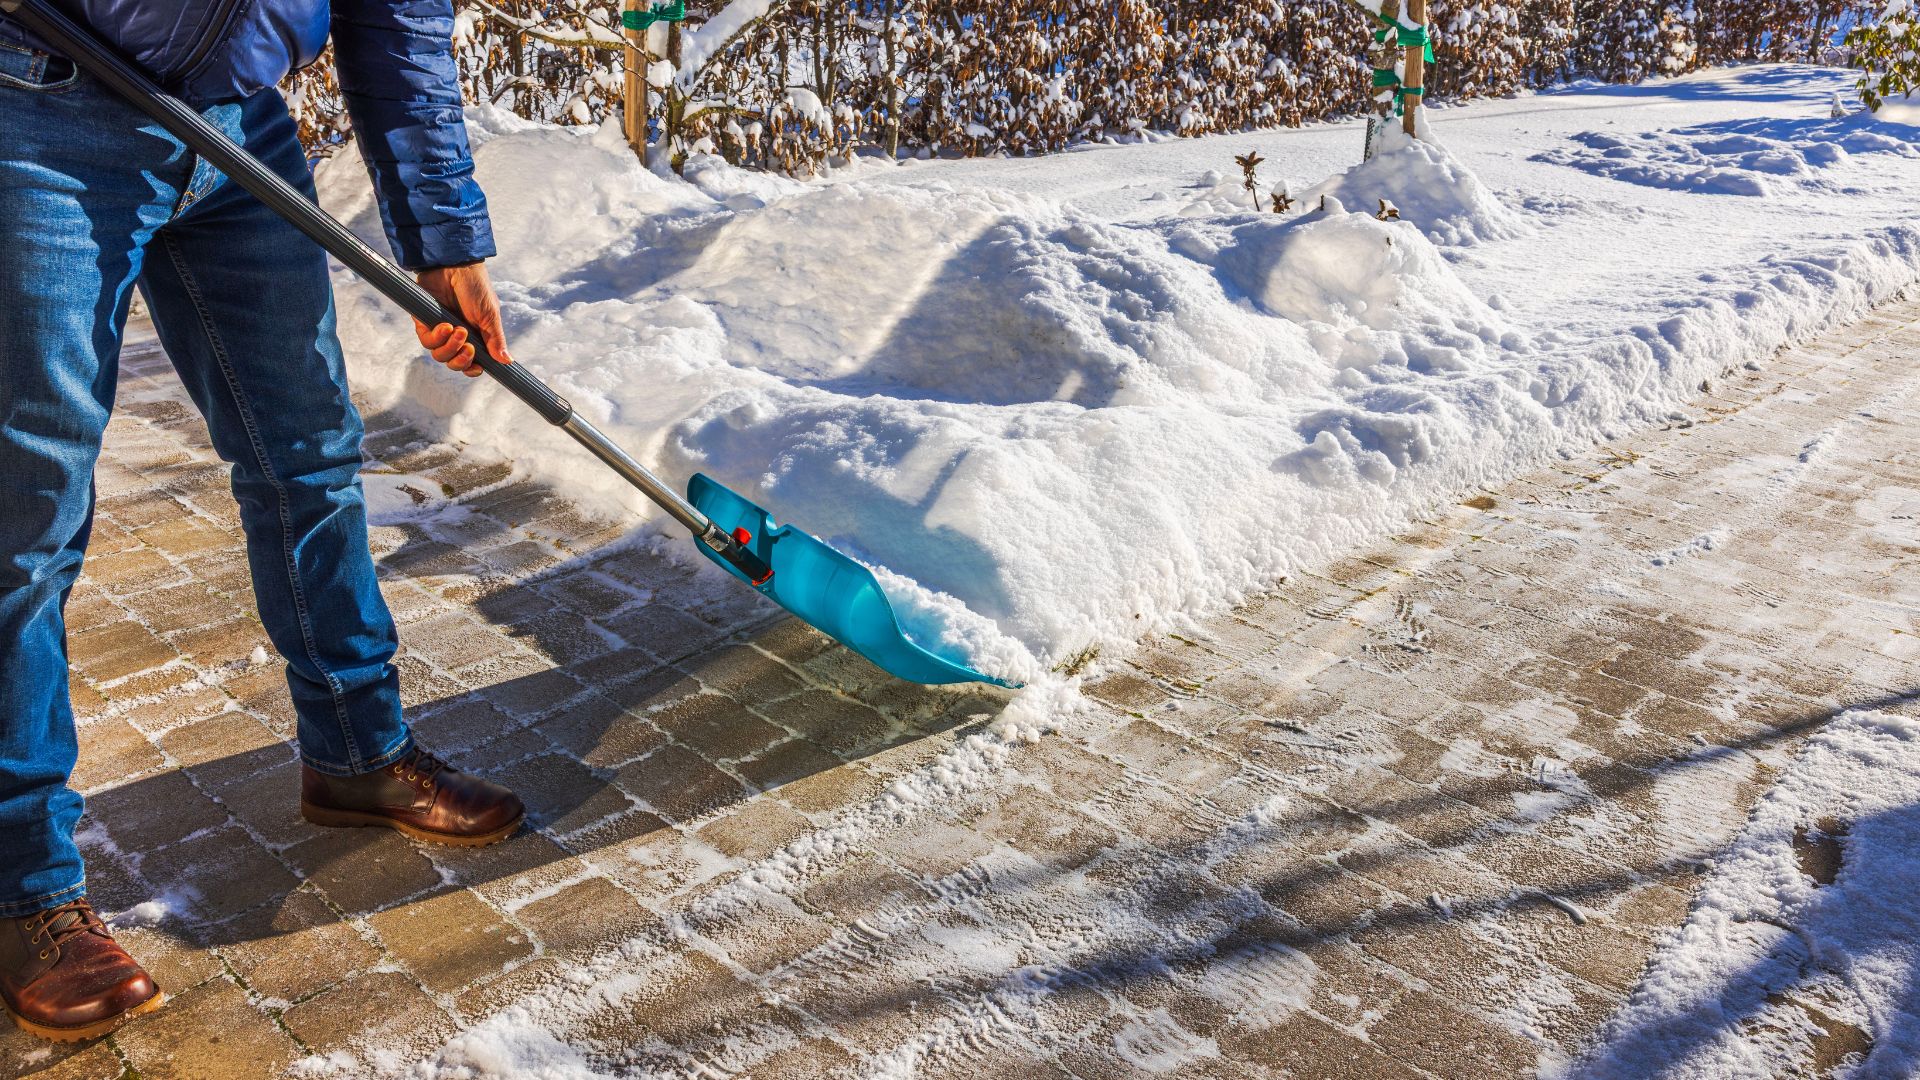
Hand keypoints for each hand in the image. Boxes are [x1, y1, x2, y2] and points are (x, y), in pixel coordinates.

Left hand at [412, 262, 510, 377]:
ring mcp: (439, 330)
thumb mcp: (490, 316)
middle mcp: (456, 337)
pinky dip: (437, 337)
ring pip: (440, 356)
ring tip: (458, 329)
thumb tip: (507, 361)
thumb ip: (496, 339)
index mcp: (475, 337)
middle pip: (454, 363)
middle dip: (461, 360)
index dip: (472, 369)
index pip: (471, 363)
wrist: (455, 266)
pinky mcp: (424, 322)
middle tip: (470, 347)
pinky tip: (446, 325)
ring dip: (450, 347)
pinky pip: (427, 341)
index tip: (478, 367)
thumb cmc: (476, 288)